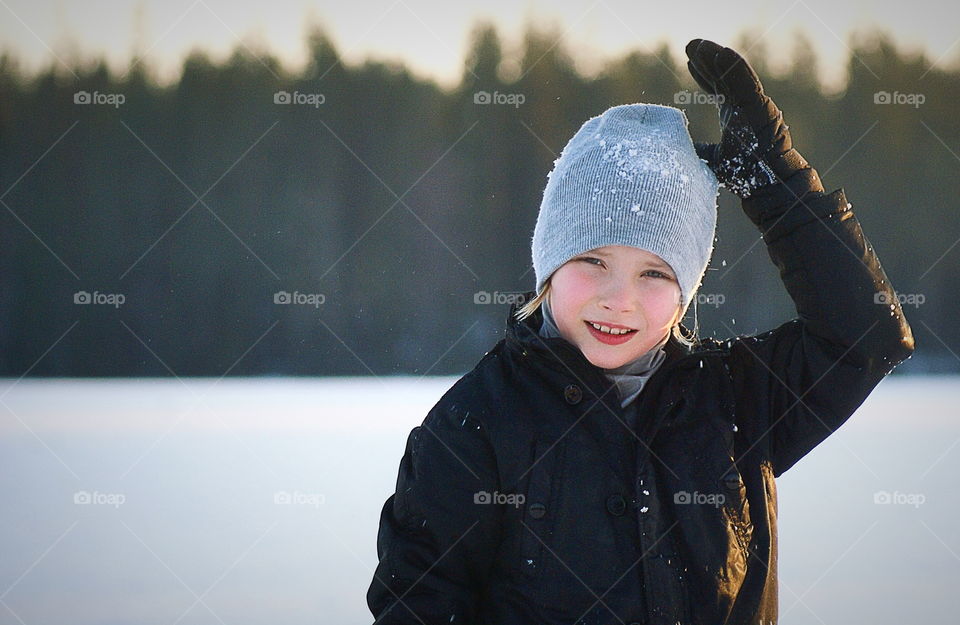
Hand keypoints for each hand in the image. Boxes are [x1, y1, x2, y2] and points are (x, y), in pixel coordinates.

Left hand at [684, 38, 822, 198]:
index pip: (717, 88)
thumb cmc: (744, 174)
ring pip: (732, 74)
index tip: (688, 62)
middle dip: (705, 60)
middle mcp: (743, 106)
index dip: (702, 74)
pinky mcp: (759, 106)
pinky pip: (745, 80)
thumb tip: (674, 149)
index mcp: (734, 115)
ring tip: (697, 44)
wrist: (767, 183)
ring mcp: (753, 104)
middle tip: (689, 45)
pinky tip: (721, 51)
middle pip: (722, 76)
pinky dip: (733, 65)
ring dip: (715, 57)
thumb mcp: (710, 158)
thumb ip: (696, 149)